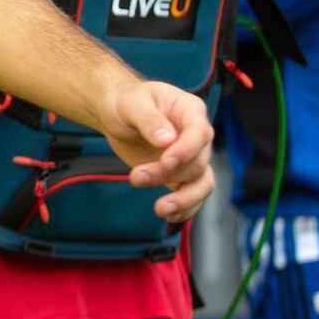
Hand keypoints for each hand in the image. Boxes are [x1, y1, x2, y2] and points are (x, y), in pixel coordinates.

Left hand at [96, 78, 215, 222]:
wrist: (116, 115)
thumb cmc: (126, 102)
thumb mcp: (132, 103)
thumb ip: (149, 119)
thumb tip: (167, 139)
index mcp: (190, 111)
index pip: (199, 134)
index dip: (186, 151)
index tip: (166, 162)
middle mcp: (197, 136)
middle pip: (197, 162)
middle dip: (168, 174)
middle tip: (136, 177)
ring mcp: (191, 157)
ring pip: (202, 184)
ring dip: (183, 199)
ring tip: (159, 208)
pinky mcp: (181, 175)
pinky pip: (193, 196)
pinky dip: (184, 209)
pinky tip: (168, 215)